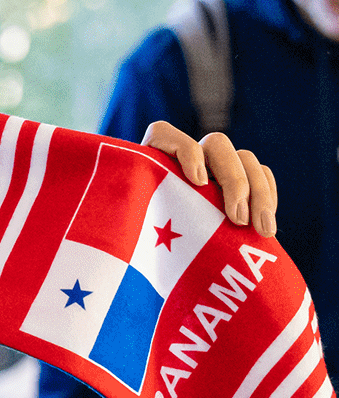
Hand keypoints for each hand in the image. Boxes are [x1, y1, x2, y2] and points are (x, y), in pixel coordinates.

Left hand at [141, 120, 277, 238]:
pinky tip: (266, 227)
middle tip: (236, 219)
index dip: (184, 152)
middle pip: (217, 144)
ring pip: (246, 159)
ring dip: (259, 193)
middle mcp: (186, 158)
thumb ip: (137, 218)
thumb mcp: (136, 233)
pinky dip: (268, 197)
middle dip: (232, 180)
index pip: (163, 133)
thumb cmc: (144, 249)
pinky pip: (263, 175)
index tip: (197, 183)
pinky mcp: (242, 182)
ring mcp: (216, 167)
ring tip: (262, 231)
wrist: (168, 264)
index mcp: (152, 160)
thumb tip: (128, 231)